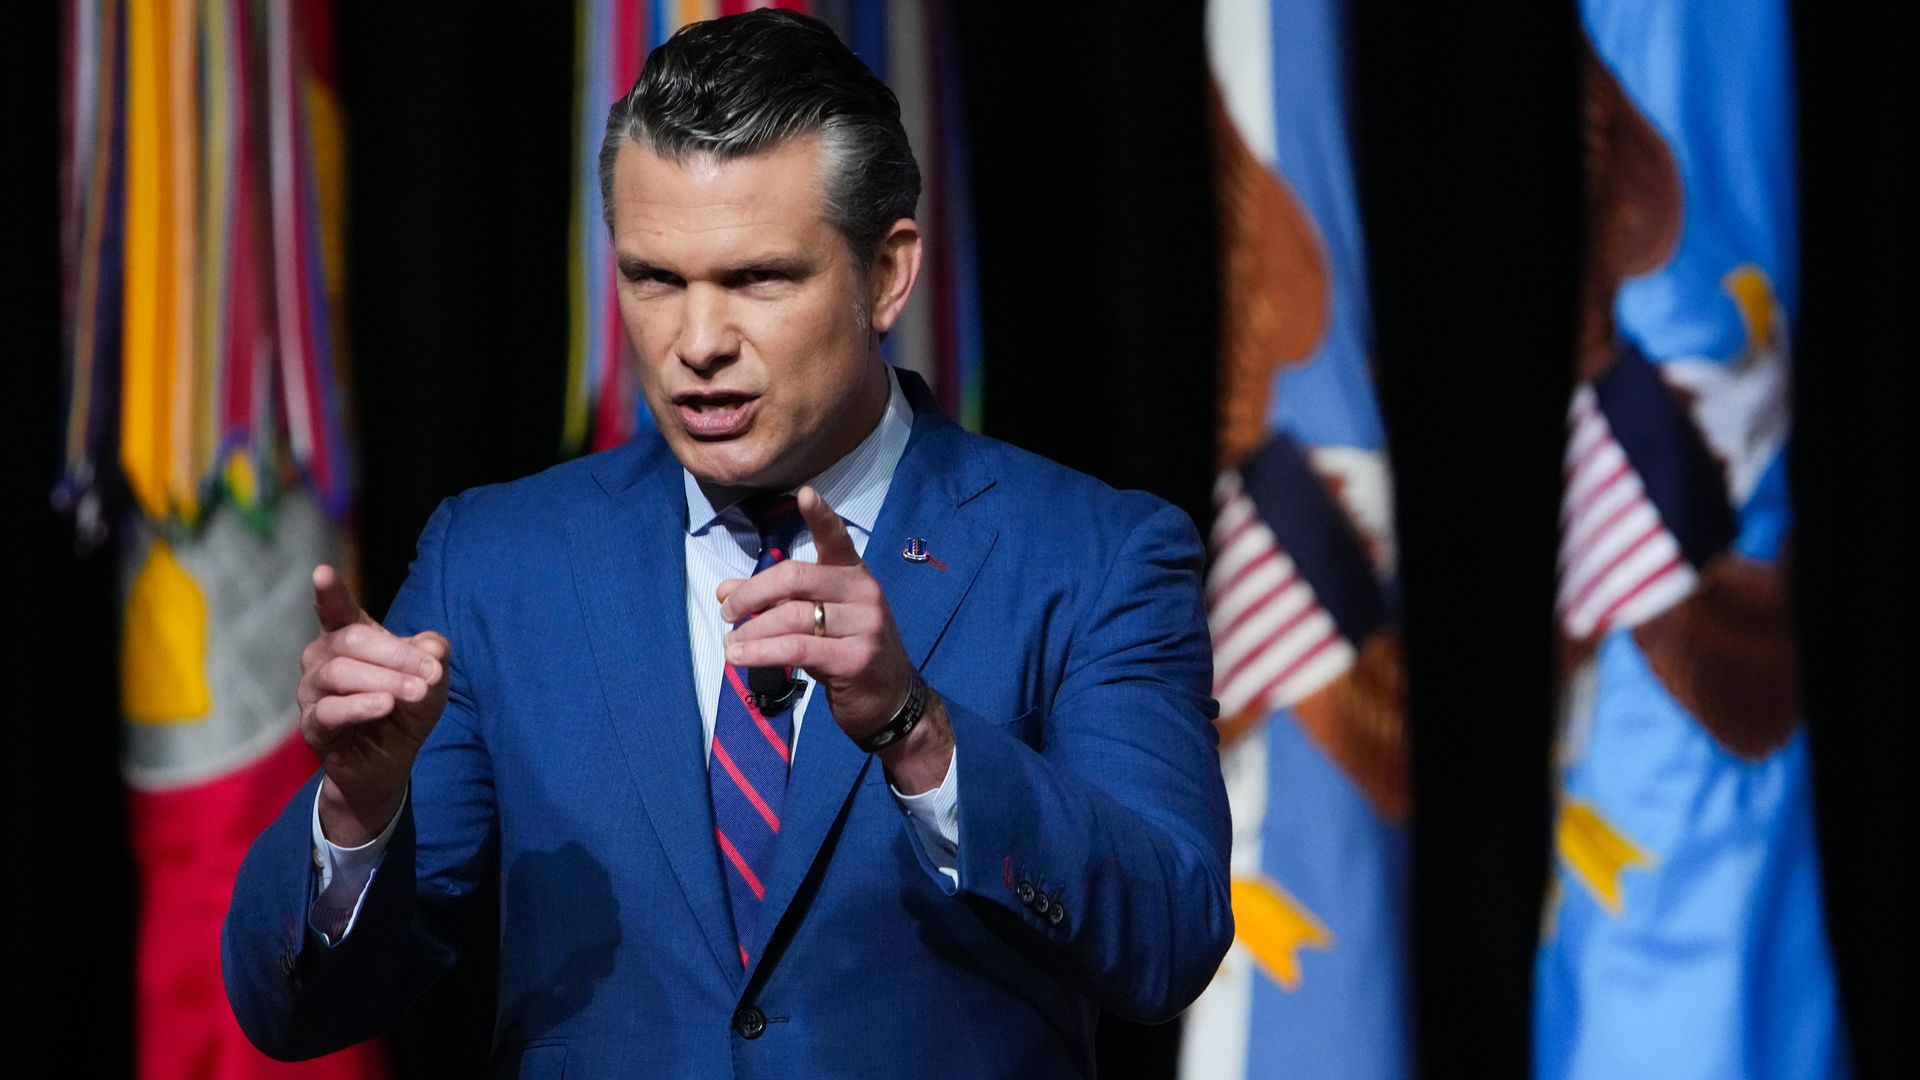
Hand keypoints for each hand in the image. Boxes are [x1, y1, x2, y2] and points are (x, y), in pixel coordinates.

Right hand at [299, 564, 451, 844]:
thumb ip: (433, 655)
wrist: (392, 761)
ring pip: (338, 673)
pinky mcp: (313, 727)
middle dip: (394, 654)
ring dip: (384, 681)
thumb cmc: (406, 707)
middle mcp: (323, 659)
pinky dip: (358, 706)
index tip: (322, 573)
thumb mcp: (431, 677)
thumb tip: (434, 648)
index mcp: (348, 638)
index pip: (336, 610)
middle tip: (429, 673)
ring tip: (415, 692)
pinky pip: (328, 711)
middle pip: (350, 641)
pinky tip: (383, 706)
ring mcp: (313, 692)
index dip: (329, 593)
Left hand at [718, 487, 951, 790]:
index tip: (805, 494)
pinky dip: (762, 652)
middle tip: (727, 612)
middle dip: (753, 594)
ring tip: (729, 646)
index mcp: (854, 575)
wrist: (890, 702)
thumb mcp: (813, 622)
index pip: (837, 539)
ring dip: (752, 631)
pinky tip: (741, 658)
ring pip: (793, 616)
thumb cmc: (847, 653)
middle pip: (797, 577)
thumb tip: (725, 590)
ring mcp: (865, 625)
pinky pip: (798, 648)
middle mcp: (864, 592)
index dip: (821, 516)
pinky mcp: (856, 658)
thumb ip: (774, 602)